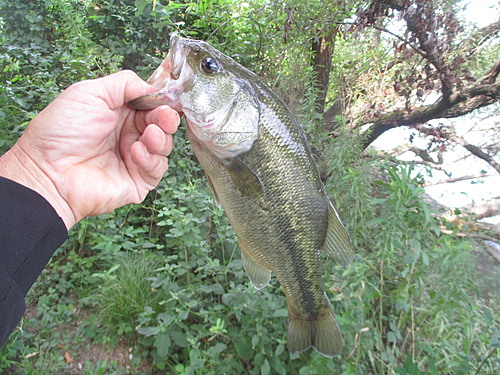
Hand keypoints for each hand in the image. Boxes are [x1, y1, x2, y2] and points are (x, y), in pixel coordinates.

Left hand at [0, 70, 179, 228]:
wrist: (48, 171)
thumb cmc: (59, 133)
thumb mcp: (89, 93)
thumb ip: (124, 84)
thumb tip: (153, 87)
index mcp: (118, 113)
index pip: (151, 104)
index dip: (161, 101)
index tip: (166, 99)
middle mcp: (128, 134)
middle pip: (162, 124)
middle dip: (166, 118)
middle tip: (165, 117)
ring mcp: (134, 158)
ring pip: (164, 145)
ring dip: (160, 138)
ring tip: (148, 135)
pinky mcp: (138, 180)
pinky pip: (158, 168)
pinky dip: (151, 158)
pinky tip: (134, 152)